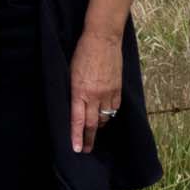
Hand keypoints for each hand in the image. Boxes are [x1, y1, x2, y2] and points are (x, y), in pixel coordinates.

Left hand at [69, 29, 122, 153]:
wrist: (103, 39)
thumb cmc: (82, 52)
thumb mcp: (71, 72)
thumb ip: (74, 90)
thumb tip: (73, 105)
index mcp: (80, 90)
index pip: (77, 120)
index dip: (76, 136)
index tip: (76, 149)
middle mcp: (95, 95)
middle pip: (92, 124)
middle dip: (88, 139)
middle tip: (85, 150)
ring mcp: (108, 93)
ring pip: (104, 117)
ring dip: (97, 126)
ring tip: (93, 132)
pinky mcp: (117, 89)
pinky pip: (114, 109)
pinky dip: (108, 115)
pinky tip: (105, 116)